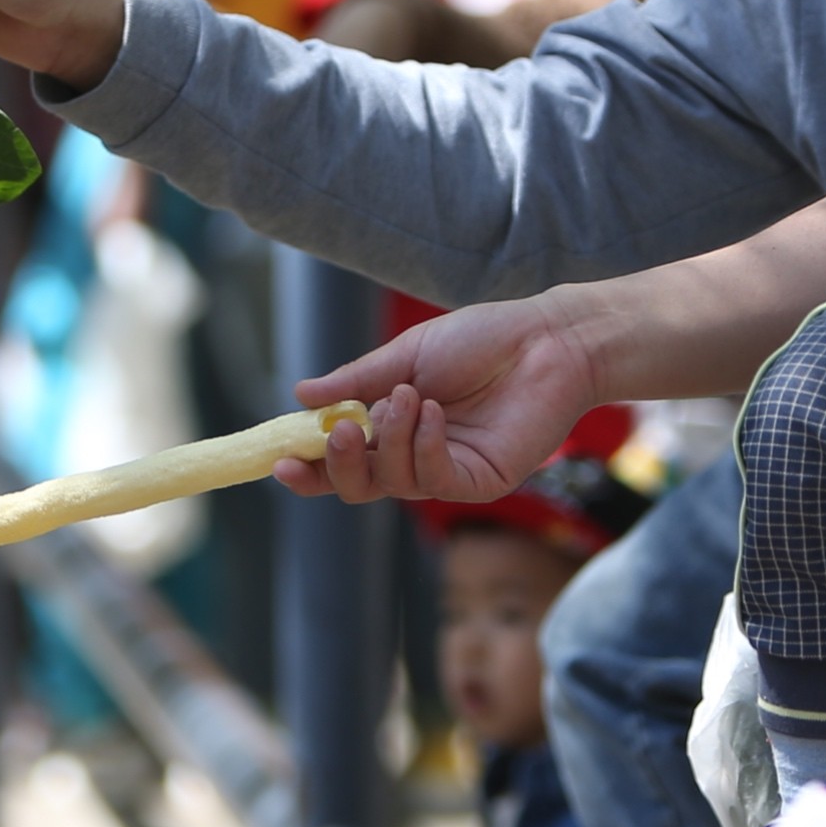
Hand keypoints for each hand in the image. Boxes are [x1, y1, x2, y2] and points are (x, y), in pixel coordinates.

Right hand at [281, 296, 604, 504]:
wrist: (545, 339)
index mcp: (393, 427)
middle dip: (340, 464)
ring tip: (407, 396)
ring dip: (390, 439)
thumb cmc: (481, 340)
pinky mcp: (479, 481)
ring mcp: (447, 471)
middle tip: (342, 432)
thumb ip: (355, 380)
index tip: (280, 460)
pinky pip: (433, 481)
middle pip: (359, 486)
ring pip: (392, 482)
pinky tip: (431, 412)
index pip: (343, 460)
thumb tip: (299, 397)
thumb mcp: (406, 356)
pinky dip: (423, 447)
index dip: (309, 468)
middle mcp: (415, 456)